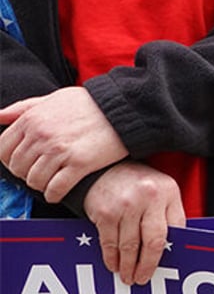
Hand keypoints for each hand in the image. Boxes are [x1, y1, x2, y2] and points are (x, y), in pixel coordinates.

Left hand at [0, 87, 129, 202]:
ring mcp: (60, 151)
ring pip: (35, 180)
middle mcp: (41, 135)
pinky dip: (54, 194)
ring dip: (41, 185)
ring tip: (51, 182)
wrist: (123, 108)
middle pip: (18, 167)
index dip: (10, 160)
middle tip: (40, 173)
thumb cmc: (90, 103)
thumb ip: (24, 108)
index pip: (3, 149)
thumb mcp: (52, 98)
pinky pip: (56, 188)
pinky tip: (59, 192)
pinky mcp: (79, 164)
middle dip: (26, 173)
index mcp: (32, 119)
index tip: (23, 162)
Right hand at [83, 161, 185, 285]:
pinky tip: (113, 265)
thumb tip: (174, 248)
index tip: (164, 268)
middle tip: (142, 279)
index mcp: (168, 192)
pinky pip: (109, 243)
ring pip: (129, 246)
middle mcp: (148, 197)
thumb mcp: (162, 191)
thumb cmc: (138, 184)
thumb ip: (170, 214)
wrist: (103, 166)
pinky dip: (111, 258)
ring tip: (127, 276)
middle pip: (153, 242)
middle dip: (147, 266)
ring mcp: (126, 205)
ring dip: (127, 266)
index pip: (174, 229)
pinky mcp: (105, 212)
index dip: (169, 251)